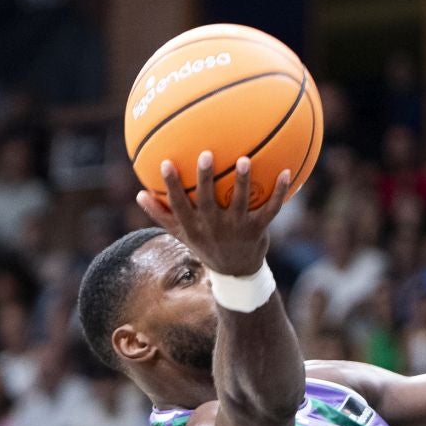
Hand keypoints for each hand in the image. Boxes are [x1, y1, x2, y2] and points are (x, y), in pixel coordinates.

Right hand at [138, 153, 292, 278]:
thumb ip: (161, 215)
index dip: (172, 185)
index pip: (179, 204)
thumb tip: (138, 194)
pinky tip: (287, 172)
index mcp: (194, 226)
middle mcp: (214, 227)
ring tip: (245, 159)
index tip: (166, 163)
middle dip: (205, 178)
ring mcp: (237, 228)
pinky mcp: (258, 229)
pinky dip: (280, 192)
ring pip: (240, 202)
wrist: (235, 271)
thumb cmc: (205, 244)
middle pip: (208, 201)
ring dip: (243, 181)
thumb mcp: (181, 233)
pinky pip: (271, 208)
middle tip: (206, 154)